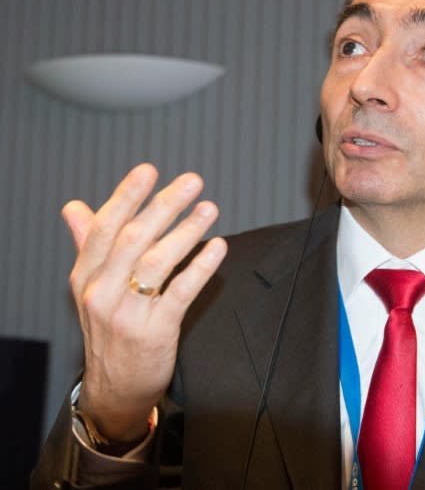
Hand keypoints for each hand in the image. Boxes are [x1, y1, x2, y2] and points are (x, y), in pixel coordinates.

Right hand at [64, 164, 226, 442]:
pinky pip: (180, 293)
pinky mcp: (154, 332)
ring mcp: (127, 313)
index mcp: (85, 276)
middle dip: (165, 205)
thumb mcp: (91, 288)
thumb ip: (88, 245)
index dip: (127, 196)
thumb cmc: (109, 329)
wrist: (115, 387)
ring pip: (157, 262)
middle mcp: (101, 292)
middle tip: (192, 182)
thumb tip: (74, 207)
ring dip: (187, 231)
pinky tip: (217, 247)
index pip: (104, 227)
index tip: (149, 170)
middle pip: (134, 238)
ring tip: (209, 209)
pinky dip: (200, 267)